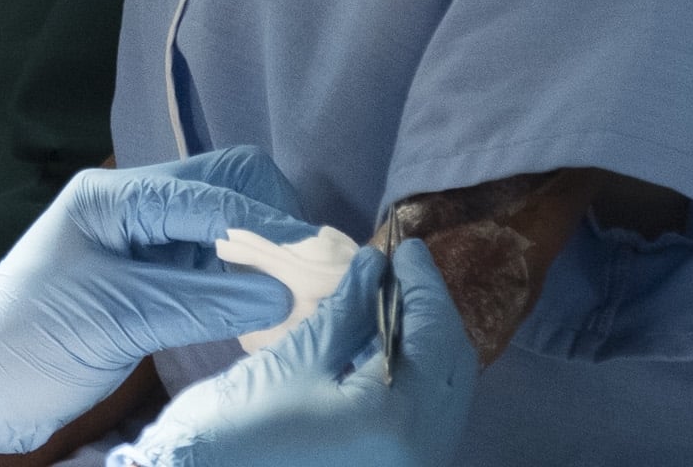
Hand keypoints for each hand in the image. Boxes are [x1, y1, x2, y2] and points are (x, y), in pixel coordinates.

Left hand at [0, 153, 317, 466]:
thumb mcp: (120, 318)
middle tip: (310, 273)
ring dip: (263, 251)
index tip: (318, 261)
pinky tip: (265, 307)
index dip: (269, 225)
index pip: (213, 192)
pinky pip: (211, 262)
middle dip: (273, 223)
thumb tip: (283, 293)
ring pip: (224, 223)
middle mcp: (131, 206)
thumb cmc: (32, 342)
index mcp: (115, 198)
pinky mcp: (148, 277)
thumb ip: (203, 301)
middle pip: (226, 187)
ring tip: (299, 292)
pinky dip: (243, 278)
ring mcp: (141, 240)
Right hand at [107, 239, 477, 466]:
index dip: (424, 287)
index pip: (434, 340)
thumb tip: (376, 267)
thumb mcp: (298, 358)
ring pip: (442, 394)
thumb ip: (348, 310)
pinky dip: (411, 376)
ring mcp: (407, 466)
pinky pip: (422, 416)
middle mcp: (420, 453)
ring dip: (425, 344)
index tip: (406, 248)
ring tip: (395, 301)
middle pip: (451, 369)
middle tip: (403, 270)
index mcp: (400, 423)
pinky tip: (386, 345)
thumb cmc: (241, 424)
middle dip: (431, 314)